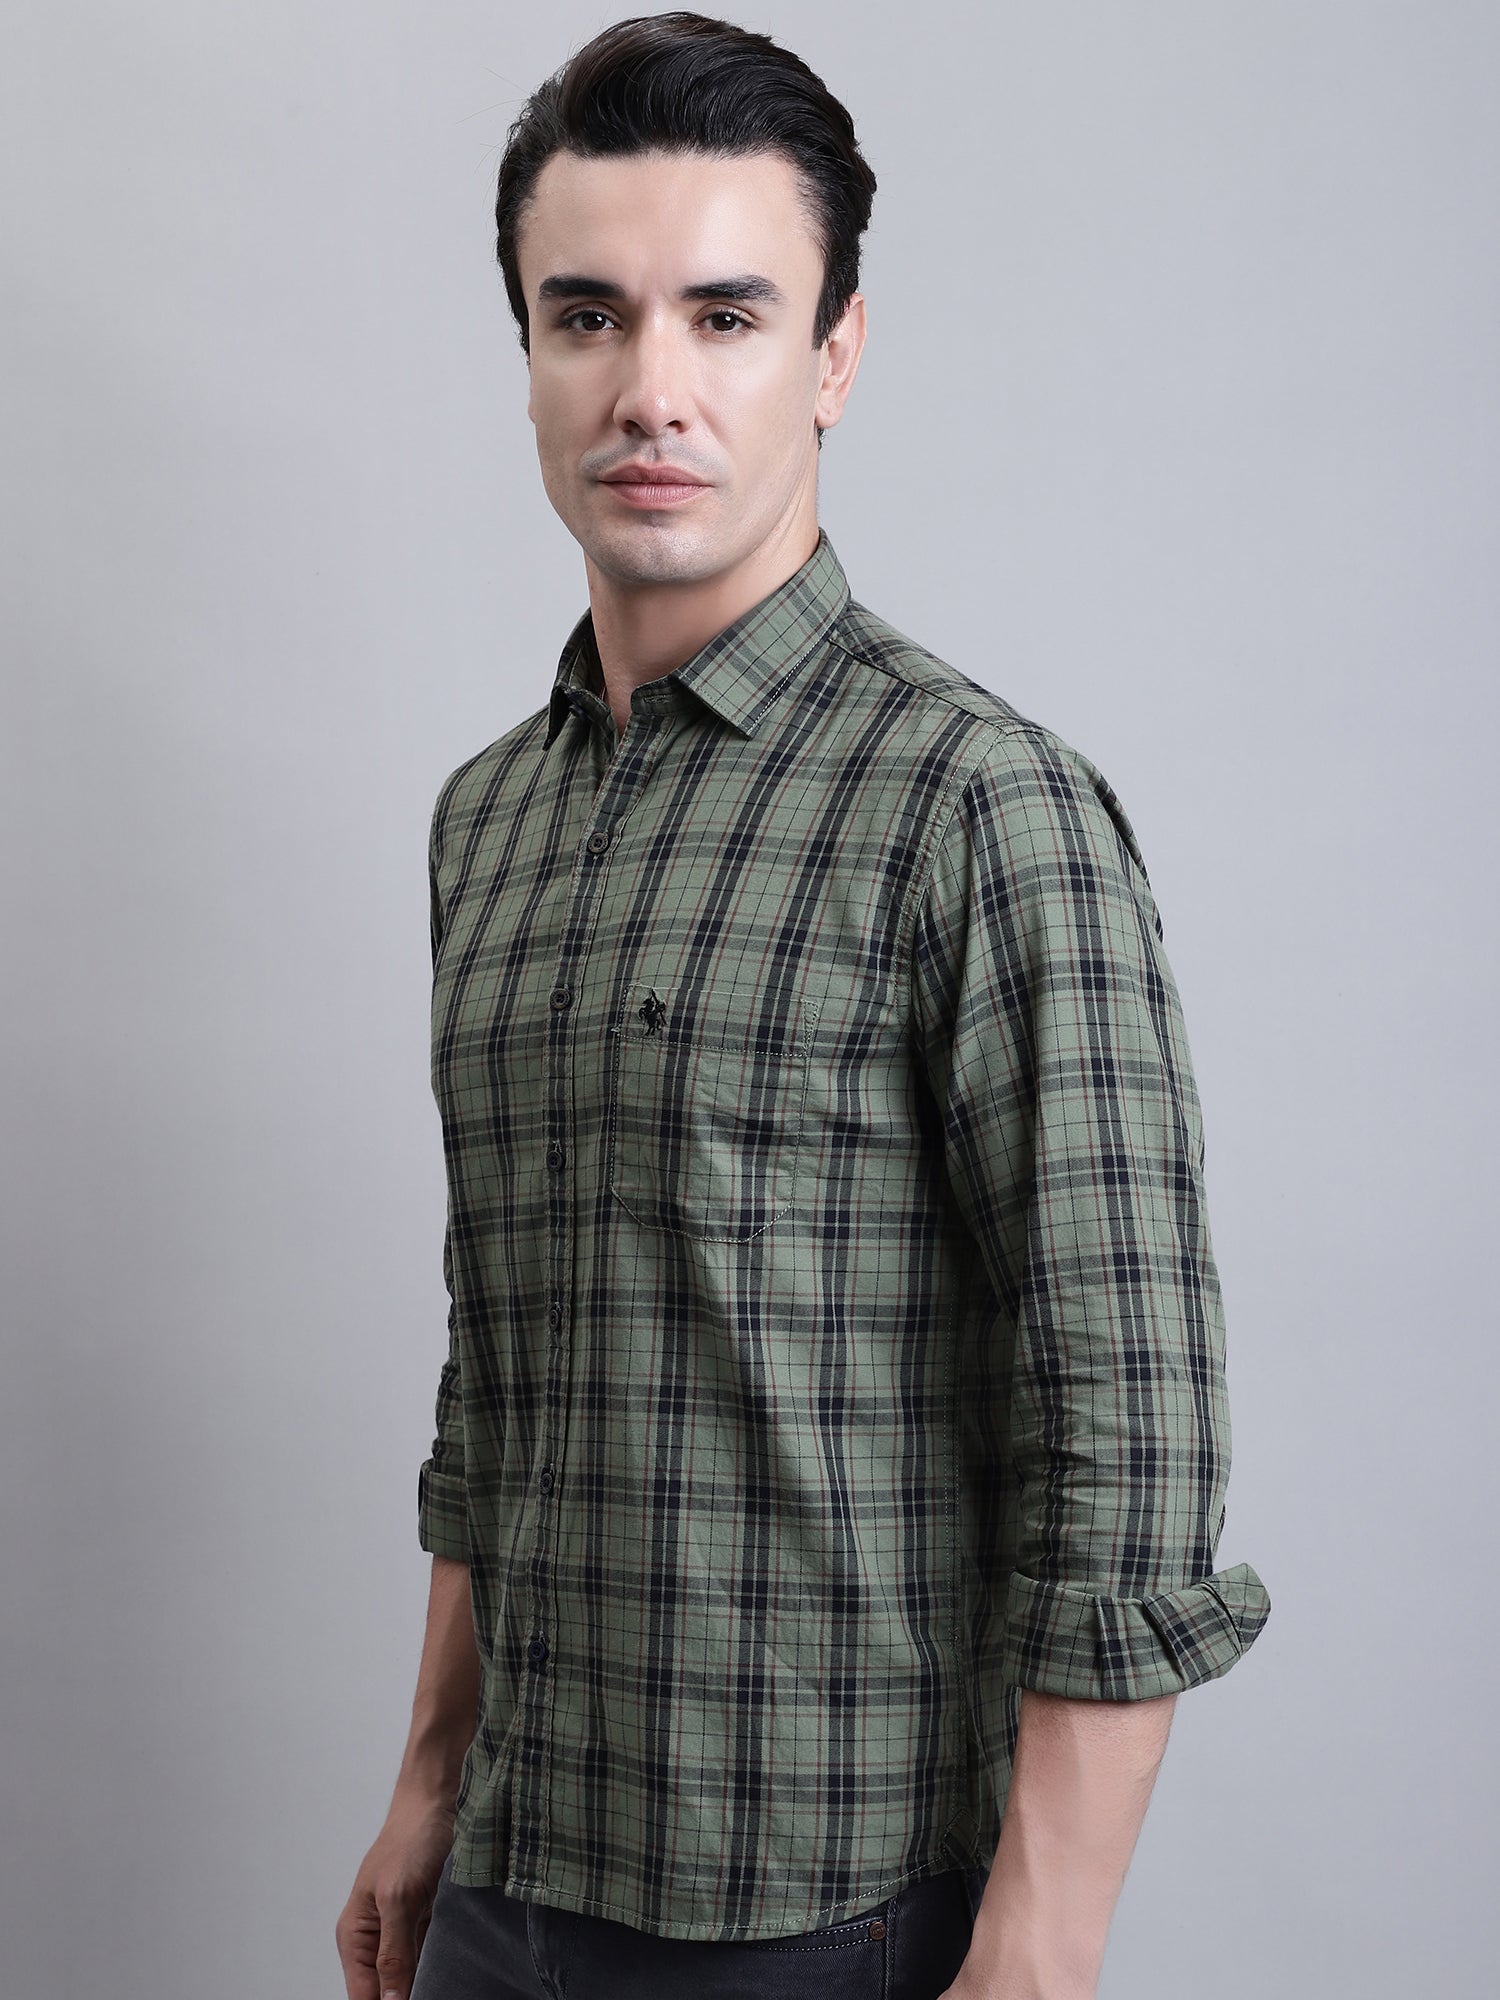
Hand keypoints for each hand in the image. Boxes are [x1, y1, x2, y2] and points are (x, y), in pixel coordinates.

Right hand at [335, 1788, 457, 1999]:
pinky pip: (432, 1957)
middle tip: (441, 1994)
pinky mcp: (428, 1922)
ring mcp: (403, 1932)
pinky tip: (458, 1973)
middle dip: (410, 1997)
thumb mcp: (398, 1897)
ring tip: (450, 1987)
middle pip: (388, 1992)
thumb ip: (393, 1953)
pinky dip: (443, 1965)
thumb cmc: (412, 1838)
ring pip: (412, 1978)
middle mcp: (376, 1939)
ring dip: (429, 1983)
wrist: (440, 1801)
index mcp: (355, 1936)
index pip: (363, 1997)